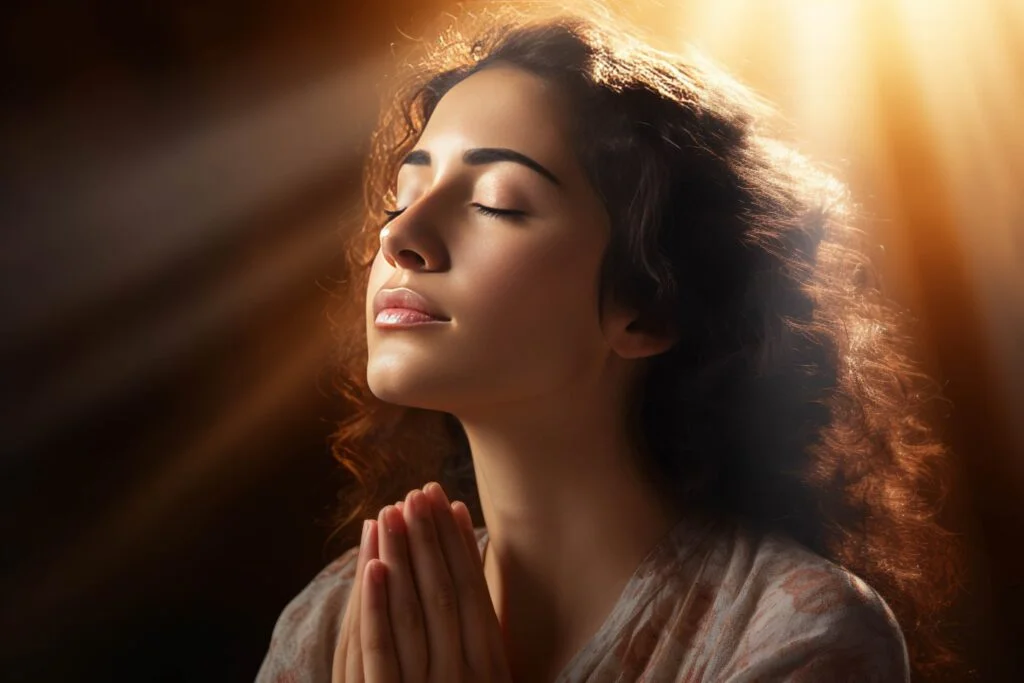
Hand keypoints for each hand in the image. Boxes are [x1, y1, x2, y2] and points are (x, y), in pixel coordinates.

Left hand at [333, 483, 511, 682]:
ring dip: (401, 557)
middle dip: (430, 539)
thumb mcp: (482, 673)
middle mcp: (462, 675)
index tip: (448, 502)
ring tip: (390, 512)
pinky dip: (375, 604)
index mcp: (490, 665)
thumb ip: (477, 631)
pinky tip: (371, 565)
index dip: (459, 544)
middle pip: (443, 593)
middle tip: (417, 493)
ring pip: (411, 612)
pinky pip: (379, 648)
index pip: (474, 591)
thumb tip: (466, 554)